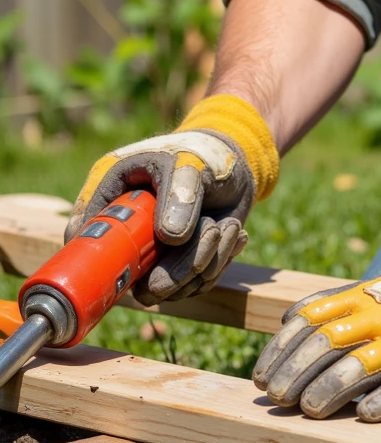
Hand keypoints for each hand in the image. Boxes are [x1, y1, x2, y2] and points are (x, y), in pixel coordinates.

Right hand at [66, 94, 278, 302]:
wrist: (235, 166)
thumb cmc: (200, 155)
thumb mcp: (187, 164)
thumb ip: (178, 195)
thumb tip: (170, 237)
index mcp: (111, 196)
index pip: (83, 236)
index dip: (99, 257)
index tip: (140, 257)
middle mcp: (126, 233)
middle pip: (130, 280)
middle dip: (174, 267)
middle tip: (211, 231)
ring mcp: (152, 254)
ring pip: (168, 288)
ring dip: (204, 261)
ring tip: (224, 225)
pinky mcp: (179, 266)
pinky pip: (194, 285)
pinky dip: (219, 262)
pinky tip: (232, 231)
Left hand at [252, 204, 380, 420]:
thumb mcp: (374, 291)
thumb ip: (335, 305)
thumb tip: (287, 322)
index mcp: (362, 297)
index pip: (309, 321)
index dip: (280, 350)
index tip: (259, 377)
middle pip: (326, 344)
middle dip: (295, 373)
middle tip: (276, 399)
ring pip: (359, 367)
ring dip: (329, 391)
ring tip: (310, 411)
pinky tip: (363, 416)